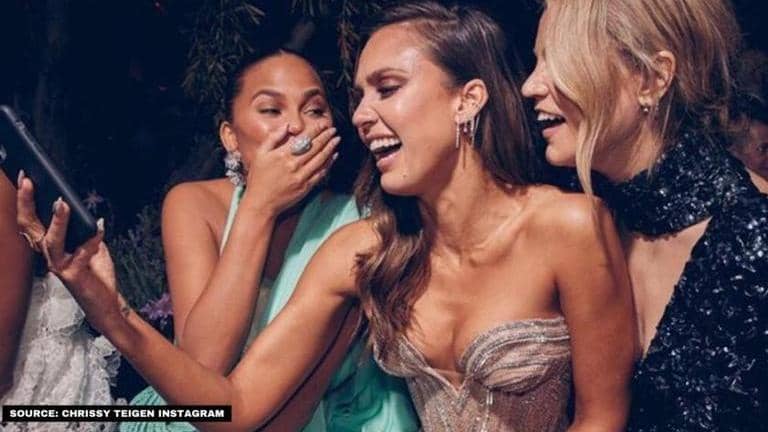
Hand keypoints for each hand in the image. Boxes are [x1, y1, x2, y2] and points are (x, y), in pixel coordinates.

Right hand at [16, 174, 126, 330]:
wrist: (103, 301)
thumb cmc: (94, 272)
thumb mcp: (90, 244)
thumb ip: (84, 228)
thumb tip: (83, 208)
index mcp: (49, 246)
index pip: (30, 220)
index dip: (24, 199)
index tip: (25, 177)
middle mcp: (48, 256)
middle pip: (30, 227)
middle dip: (27, 203)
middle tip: (29, 181)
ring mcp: (59, 266)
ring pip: (50, 241)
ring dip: (56, 221)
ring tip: (62, 204)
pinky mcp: (74, 275)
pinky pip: (81, 254)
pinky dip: (92, 239)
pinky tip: (100, 226)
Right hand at [241, 123, 340, 215]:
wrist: (261, 202)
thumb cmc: (258, 178)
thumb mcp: (260, 154)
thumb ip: (273, 138)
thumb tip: (286, 126)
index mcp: (282, 154)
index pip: (304, 138)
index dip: (316, 130)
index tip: (323, 124)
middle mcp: (293, 164)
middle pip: (315, 147)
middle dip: (326, 137)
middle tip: (333, 130)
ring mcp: (301, 176)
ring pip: (320, 159)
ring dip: (330, 148)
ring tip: (336, 140)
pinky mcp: (306, 187)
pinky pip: (320, 173)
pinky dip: (329, 164)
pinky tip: (334, 157)